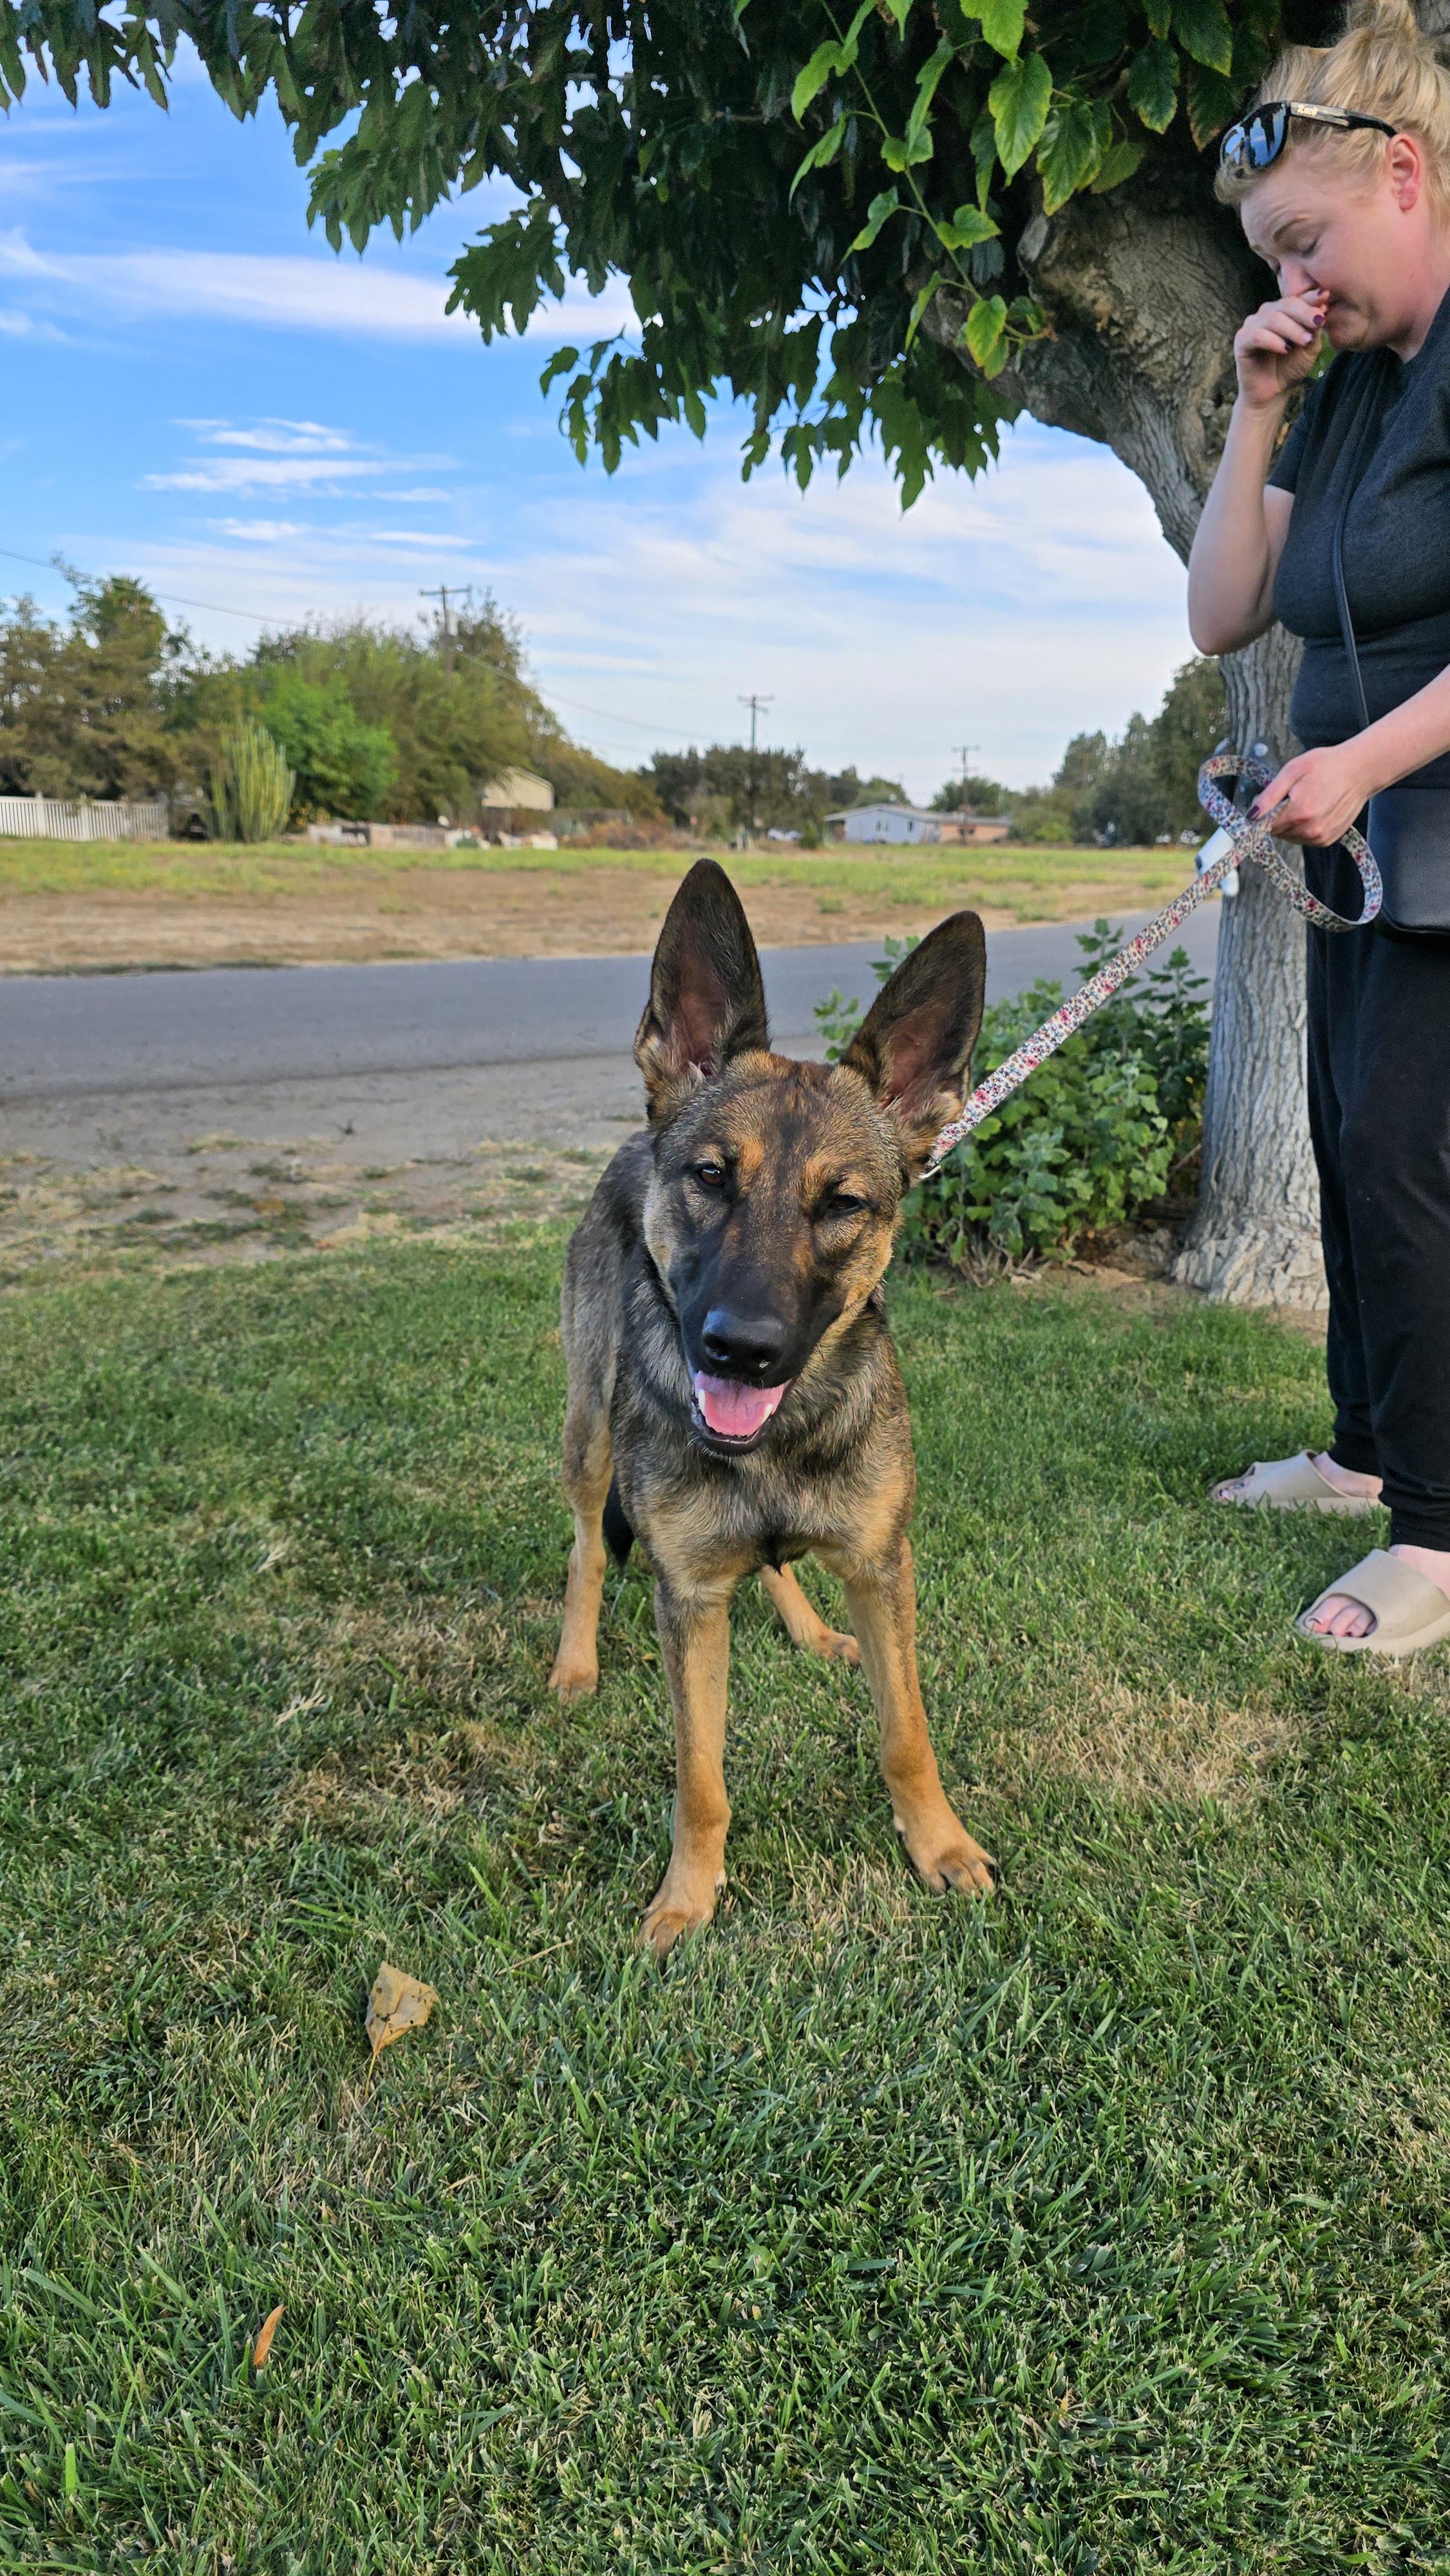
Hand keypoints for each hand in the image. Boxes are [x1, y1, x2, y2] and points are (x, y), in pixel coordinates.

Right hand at [1234, 289, 1327, 409]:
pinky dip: (1273, 341)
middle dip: (1304, 313)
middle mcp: (1266, 314)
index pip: (1297, 299)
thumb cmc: (1291, 368)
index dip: (1311, 298)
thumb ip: (1314, 327)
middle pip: (1285, 304)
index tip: (1327, 297)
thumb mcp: (1309, 346)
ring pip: (1272, 318)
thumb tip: (1323, 305)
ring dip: (1291, 329)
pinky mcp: (1241, 341)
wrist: (1273, 393)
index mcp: (1283, 311)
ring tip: (1305, 342)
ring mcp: (1252, 326)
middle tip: (1319, 322)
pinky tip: (1285, 349)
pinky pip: (1257, 335)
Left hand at [1251, 742, 1376, 845]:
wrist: (1361, 771)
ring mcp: (1320, 837)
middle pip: (1277, 832)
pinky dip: (1303, 826)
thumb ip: (1270, 795)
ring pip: (1289, 836)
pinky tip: (1315, 809)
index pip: (1265, 826)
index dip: (1263, 814)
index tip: (1270, 801)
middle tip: (1293, 795)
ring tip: (1307, 800)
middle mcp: (1310, 830)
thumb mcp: (1293, 770)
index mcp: (1299, 813)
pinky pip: (1304, 838)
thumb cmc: (1327, 765)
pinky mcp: (1327, 840)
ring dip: (1291, 822)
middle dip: (1278, 816)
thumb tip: (1251, 815)